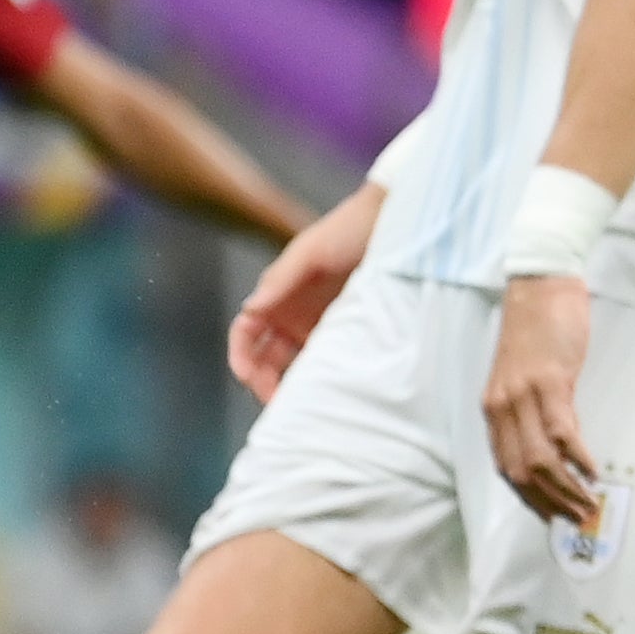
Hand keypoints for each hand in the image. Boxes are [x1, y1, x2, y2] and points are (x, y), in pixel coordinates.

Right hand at [228, 181, 382, 398]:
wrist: (394, 226)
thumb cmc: (347, 231)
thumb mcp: (310, 252)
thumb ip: (280, 280)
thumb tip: (249, 308)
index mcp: (276, 295)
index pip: (245, 333)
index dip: (240, 355)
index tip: (246, 376)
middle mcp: (292, 314)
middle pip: (265, 358)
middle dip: (263, 381)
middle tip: (278, 404)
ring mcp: (318, 326)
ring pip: (293, 366)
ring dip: (291, 386)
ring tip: (303, 407)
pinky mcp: (347, 333)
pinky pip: (327, 363)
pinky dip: (322, 380)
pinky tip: (329, 395)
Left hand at [483, 273, 600, 524]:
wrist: (541, 284)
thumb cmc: (537, 328)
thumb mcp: (526, 377)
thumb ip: (534, 411)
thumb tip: (557, 448)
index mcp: (494, 409)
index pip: (506, 468)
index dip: (530, 499)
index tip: (552, 518)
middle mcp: (502, 407)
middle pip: (522, 472)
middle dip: (550, 503)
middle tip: (577, 520)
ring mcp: (523, 395)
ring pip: (540, 459)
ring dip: (566, 489)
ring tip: (589, 504)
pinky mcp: (548, 381)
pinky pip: (562, 432)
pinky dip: (578, 458)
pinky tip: (593, 471)